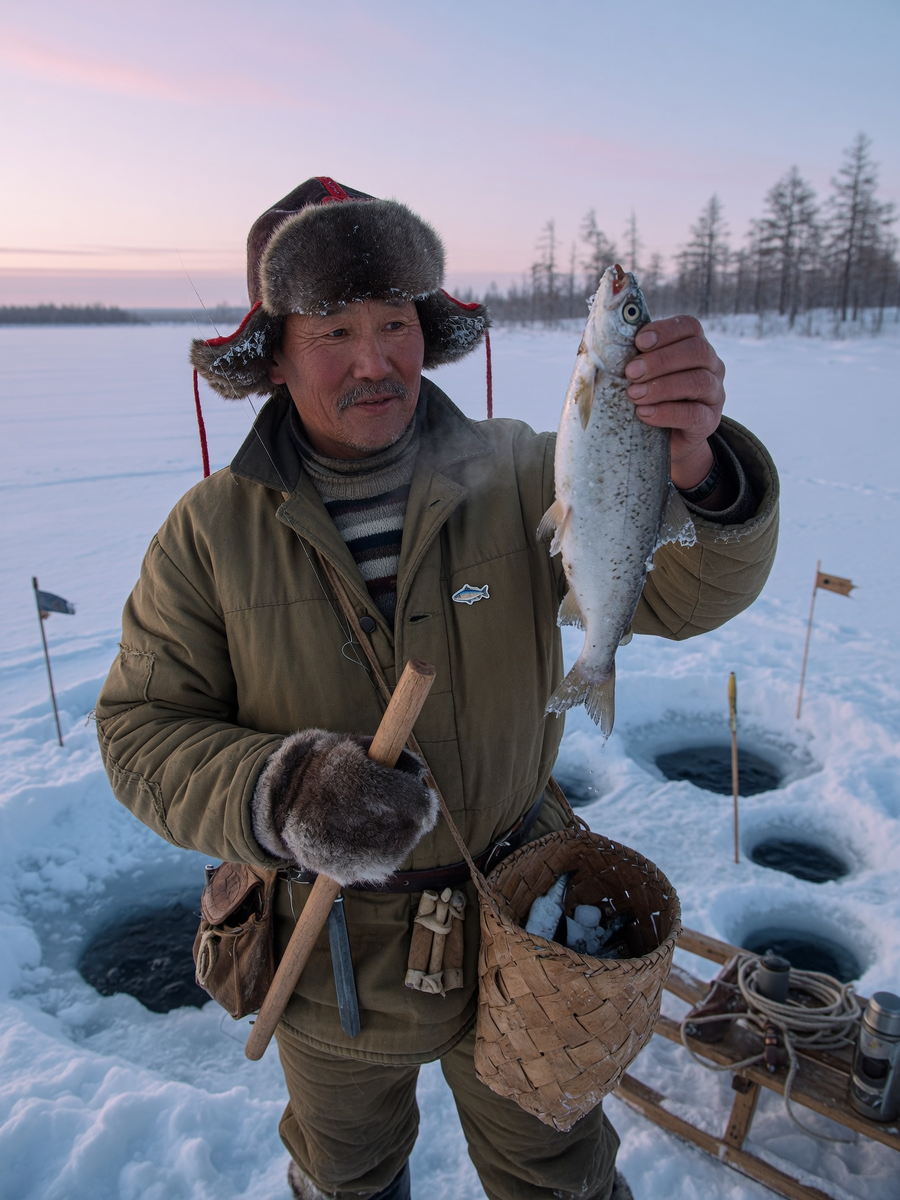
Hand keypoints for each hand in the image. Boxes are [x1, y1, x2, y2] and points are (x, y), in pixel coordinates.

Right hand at [251, 729, 437, 885]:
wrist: (277, 798)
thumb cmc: (323, 765)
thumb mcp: (353, 745)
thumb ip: (391, 757)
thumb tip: (420, 774)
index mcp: (356, 779)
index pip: (412, 800)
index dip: (424, 800)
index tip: (424, 797)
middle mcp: (349, 817)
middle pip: (408, 829)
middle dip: (414, 820)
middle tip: (410, 812)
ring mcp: (342, 848)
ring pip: (396, 852)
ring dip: (401, 839)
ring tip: (387, 824)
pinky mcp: (337, 868)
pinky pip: (375, 868)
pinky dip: (381, 856)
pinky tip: (372, 840)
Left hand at [624, 315, 725, 489]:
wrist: (666, 440)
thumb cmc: (648, 398)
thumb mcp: (641, 375)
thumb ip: (632, 358)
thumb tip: (601, 348)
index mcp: (695, 345)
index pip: (689, 326)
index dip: (665, 331)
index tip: (639, 342)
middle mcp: (711, 366)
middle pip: (696, 351)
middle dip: (660, 360)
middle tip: (631, 372)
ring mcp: (714, 393)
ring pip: (698, 381)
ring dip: (662, 386)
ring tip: (634, 394)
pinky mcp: (709, 421)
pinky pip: (694, 414)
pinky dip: (667, 412)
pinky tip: (644, 413)